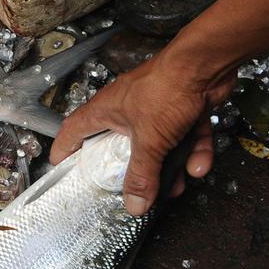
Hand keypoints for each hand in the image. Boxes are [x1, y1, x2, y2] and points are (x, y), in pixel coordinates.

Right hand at [50, 53, 234, 215]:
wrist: (207, 64)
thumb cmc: (167, 86)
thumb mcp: (150, 141)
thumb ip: (142, 175)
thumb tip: (134, 204)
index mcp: (105, 111)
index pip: (73, 131)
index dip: (65, 149)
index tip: (61, 167)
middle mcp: (127, 109)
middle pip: (119, 145)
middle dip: (130, 169)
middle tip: (129, 186)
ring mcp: (156, 109)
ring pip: (157, 145)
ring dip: (169, 166)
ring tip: (177, 184)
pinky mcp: (182, 109)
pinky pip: (183, 138)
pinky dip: (193, 152)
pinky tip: (199, 165)